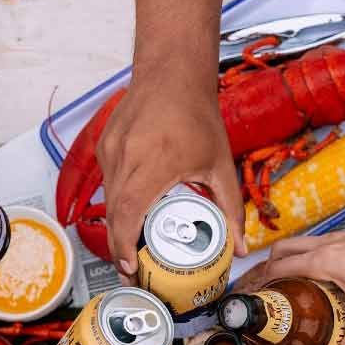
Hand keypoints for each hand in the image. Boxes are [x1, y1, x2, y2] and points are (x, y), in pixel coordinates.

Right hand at [95, 80, 245, 275]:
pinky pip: (107, 183)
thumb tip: (240, 248)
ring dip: (116, 226)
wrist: (172, 73)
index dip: (124, 245)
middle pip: (113, 214)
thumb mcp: (220, 164)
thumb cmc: (195, 114)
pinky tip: (130, 213)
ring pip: (107, 200)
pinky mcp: (105, 146)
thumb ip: (231, 208)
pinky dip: (116, 202)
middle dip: (119, 247)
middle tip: (132, 271)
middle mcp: (127, 157)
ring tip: (130, 249)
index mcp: (155, 163)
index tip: (130, 267)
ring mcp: (111, 150)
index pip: (129, 213)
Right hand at [252, 223, 344, 344]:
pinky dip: (309, 257)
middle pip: (283, 249)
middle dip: (267, 266)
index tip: (249, 296)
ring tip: (288, 285)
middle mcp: (327, 244)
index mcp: (323, 261)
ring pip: (301, 244)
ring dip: (288, 259)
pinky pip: (320, 245)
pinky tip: (323, 279)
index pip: (278, 267)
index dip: (259, 282)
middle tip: (264, 289)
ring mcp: (341, 238)